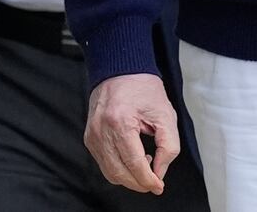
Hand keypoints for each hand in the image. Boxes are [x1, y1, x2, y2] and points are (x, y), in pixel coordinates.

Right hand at [85, 73, 178, 194]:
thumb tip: (159, 172)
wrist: (119, 70)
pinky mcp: (89, 137)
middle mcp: (101, 129)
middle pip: (119, 173)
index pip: (134, 164)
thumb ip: (168, 147)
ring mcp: (92, 134)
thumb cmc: (142, 88)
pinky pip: (103, 163)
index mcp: (120, 121)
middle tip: (154, 182)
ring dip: (129, 177)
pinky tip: (131, 157)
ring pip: (109, 172)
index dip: (149, 180)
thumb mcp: (165, 115)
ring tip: (144, 163)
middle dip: (139, 183)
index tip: (159, 186)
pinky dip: (118, 168)